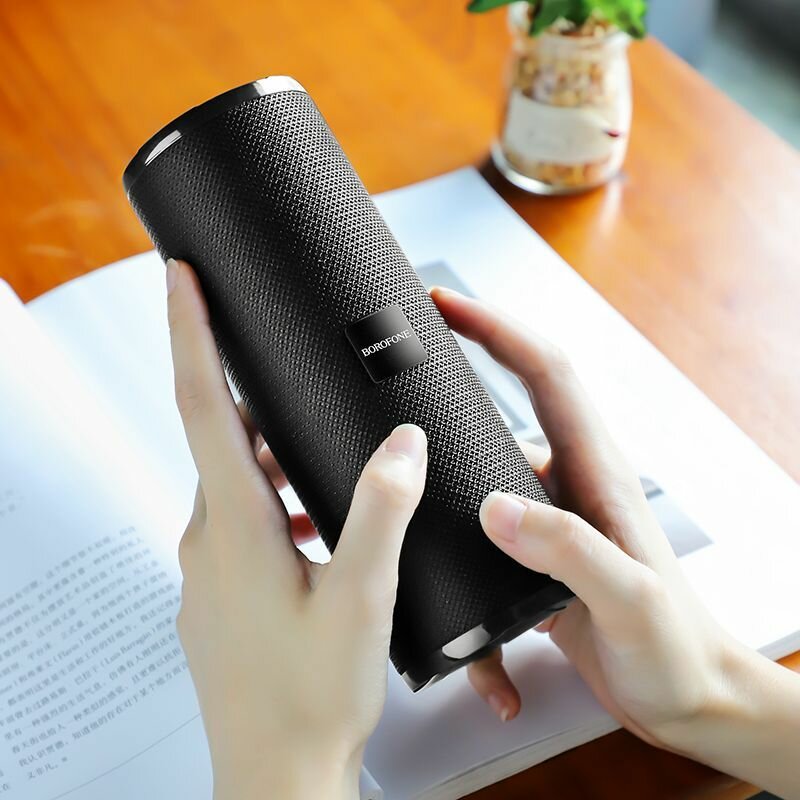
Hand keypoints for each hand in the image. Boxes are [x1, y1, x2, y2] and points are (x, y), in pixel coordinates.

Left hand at [166, 259, 427, 799]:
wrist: (276, 778)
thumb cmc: (311, 698)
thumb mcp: (362, 595)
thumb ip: (380, 508)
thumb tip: (399, 442)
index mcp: (236, 526)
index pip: (200, 404)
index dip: (189, 333)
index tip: (178, 278)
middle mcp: (207, 540)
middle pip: (217, 438)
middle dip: (244, 393)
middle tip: (279, 367)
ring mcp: (206, 569)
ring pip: (231, 483)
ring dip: (266, 458)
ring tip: (314, 460)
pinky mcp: (217, 593)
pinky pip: (236, 524)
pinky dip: (270, 505)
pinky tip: (313, 529)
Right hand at [431, 286, 799, 797]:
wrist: (686, 696)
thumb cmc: (673, 647)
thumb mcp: (628, 598)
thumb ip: (566, 547)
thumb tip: (495, 505)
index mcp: (595, 473)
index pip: (546, 375)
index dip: (498, 329)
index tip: (450, 307)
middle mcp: (569, 482)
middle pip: (512, 395)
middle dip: (466, 358)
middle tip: (412, 346)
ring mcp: (549, 515)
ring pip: (487, 456)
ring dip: (449, 441)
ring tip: (401, 442)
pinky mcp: (533, 549)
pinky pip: (482, 518)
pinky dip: (455, 518)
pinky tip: (438, 543)